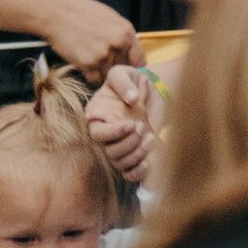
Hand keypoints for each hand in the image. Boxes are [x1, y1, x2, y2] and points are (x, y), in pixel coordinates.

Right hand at [42, 0, 141, 79]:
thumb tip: (128, 51)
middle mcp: (119, 44)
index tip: (124, 69)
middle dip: (114, 70)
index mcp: (126, 32)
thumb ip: (121, 34)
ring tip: (89, 63)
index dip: (131, 66)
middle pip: (124, 70)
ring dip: (100, 74)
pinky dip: (88, 78)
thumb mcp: (108, 17)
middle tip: (101, 65)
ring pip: (108, 77)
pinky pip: (94, 80)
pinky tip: (82, 67)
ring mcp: (104, 54)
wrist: (54, 12)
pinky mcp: (89, 63)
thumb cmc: (78, 11)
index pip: (140, 60)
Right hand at [86, 65, 161, 183]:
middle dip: (128, 143)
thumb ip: (123, 82)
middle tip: (142, 127)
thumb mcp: (123, 73)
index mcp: (96, 116)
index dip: (114, 132)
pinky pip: (127, 173)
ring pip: (119, 162)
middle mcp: (104, 135)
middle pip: (109, 151)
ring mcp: (116, 146)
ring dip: (137, 154)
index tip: (132, 124)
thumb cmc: (130, 81)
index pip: (97, 133)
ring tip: (151, 138)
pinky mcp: (130, 156)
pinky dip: (137, 172)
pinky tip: (148, 162)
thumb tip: (131, 98)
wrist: (148, 93)